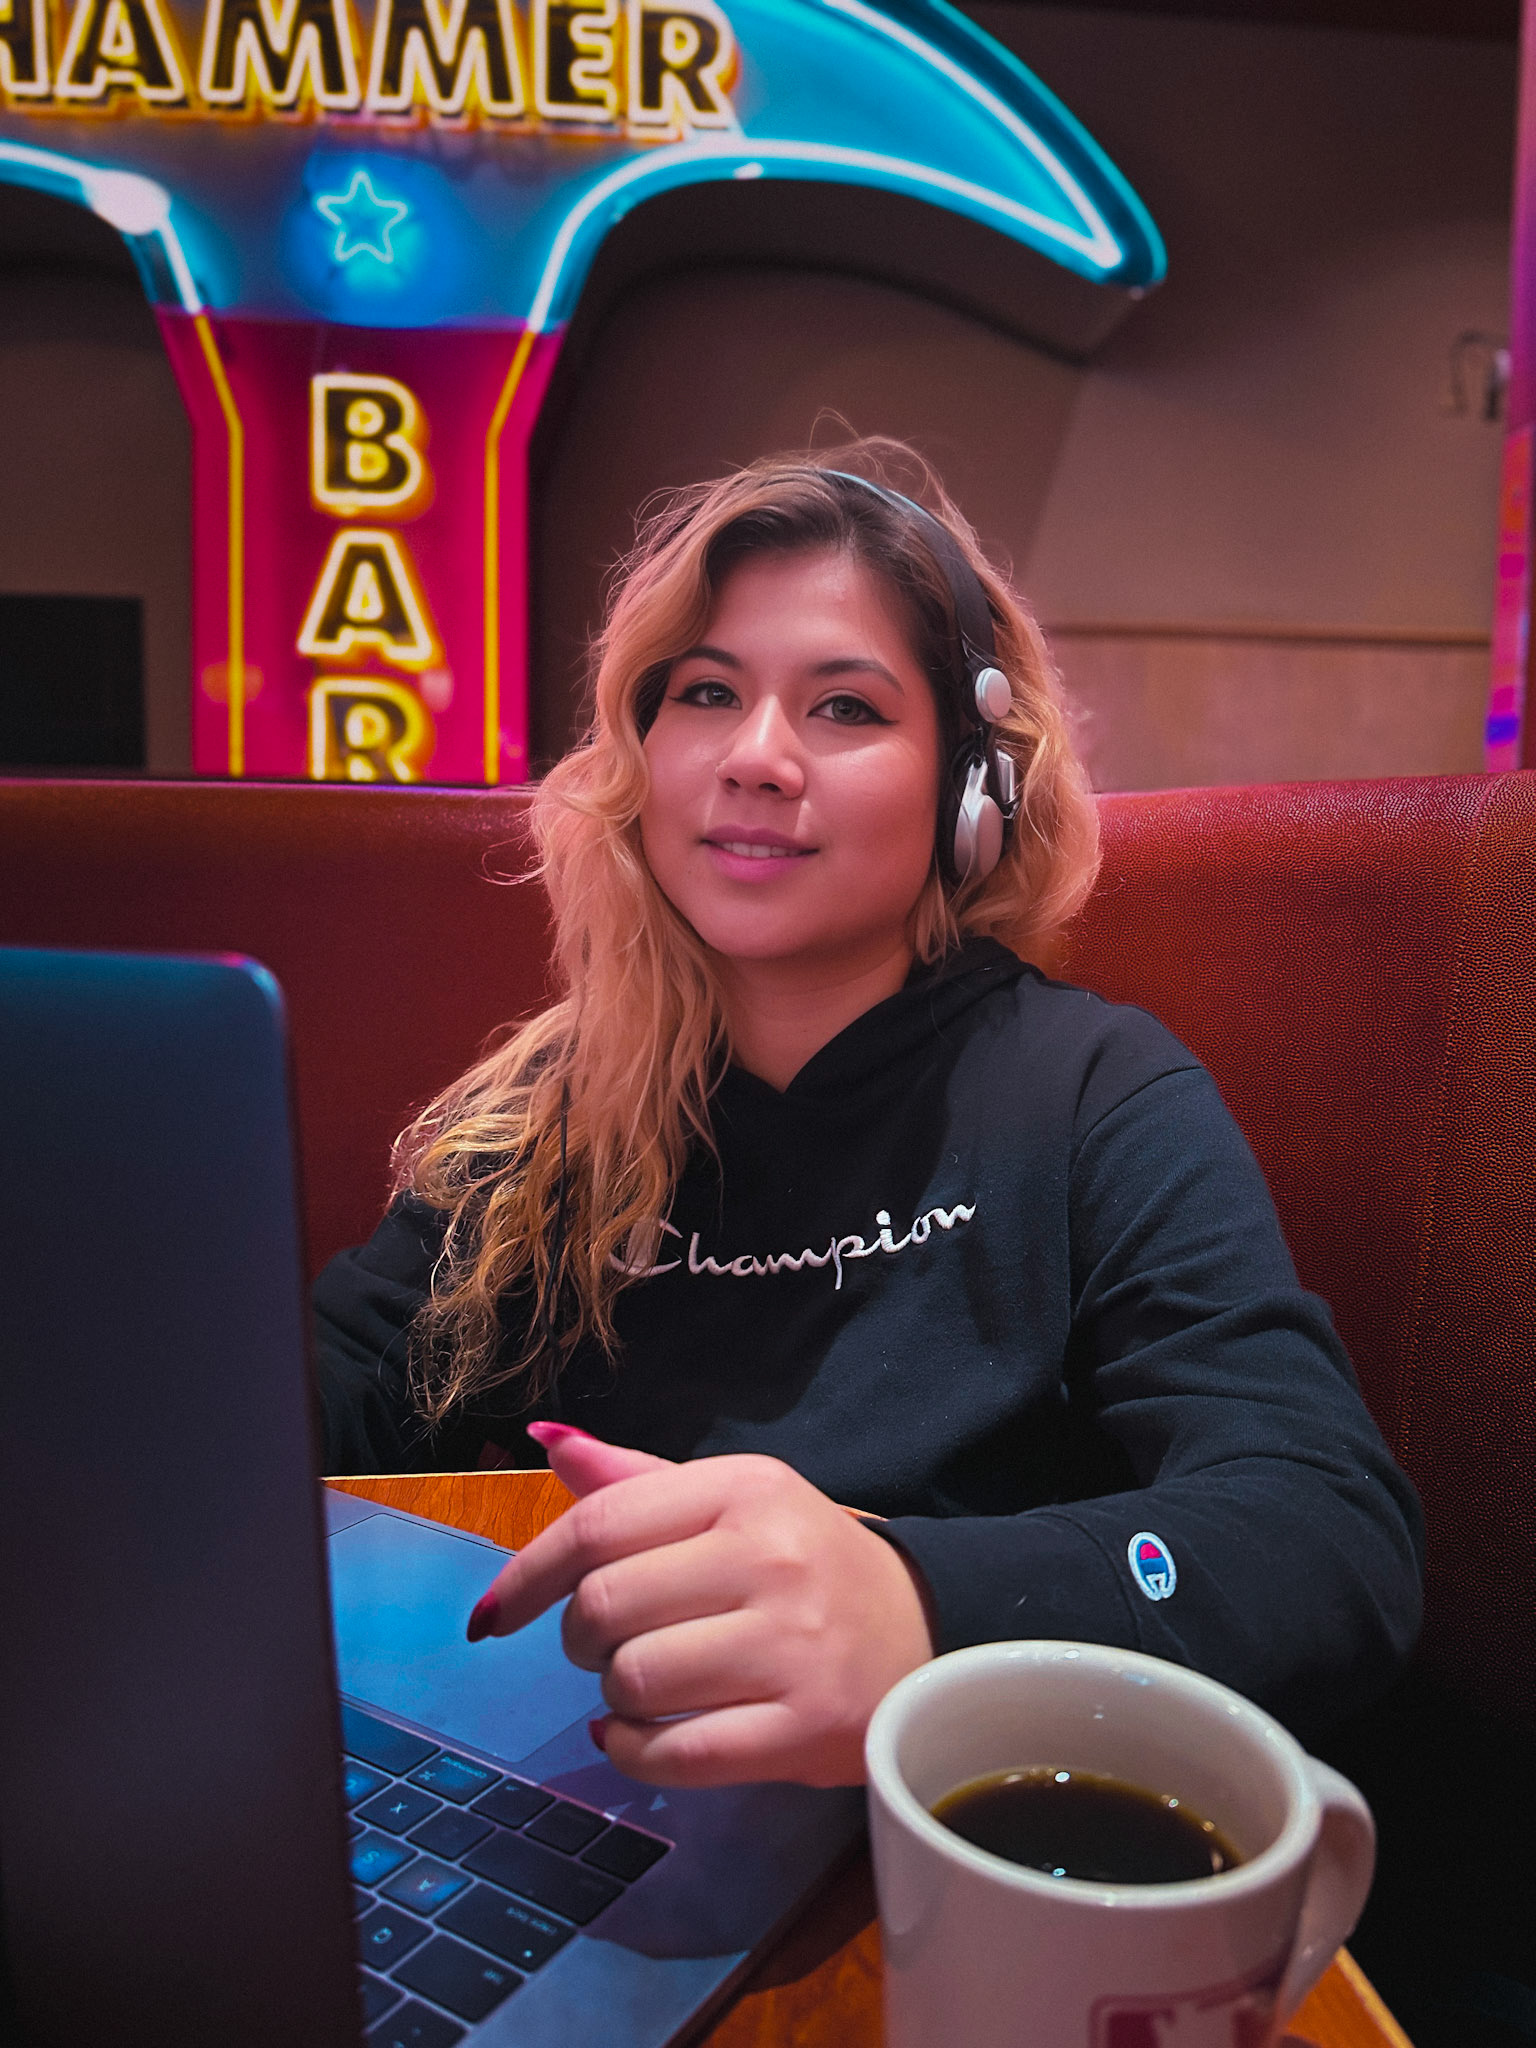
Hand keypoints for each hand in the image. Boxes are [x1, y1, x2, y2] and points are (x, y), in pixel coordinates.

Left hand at [465, 1424, 935, 1788]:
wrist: (924, 1631)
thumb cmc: (806, 1564)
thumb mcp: (732, 1502)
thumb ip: (636, 1480)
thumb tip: (545, 1438)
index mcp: (744, 1488)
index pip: (598, 1525)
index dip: (526, 1576)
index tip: (493, 1616)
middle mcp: (769, 1557)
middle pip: (603, 1608)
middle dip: (581, 1639)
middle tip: (608, 1645)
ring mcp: (791, 1646)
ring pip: (633, 1682)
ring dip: (614, 1696)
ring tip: (645, 1686)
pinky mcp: (805, 1729)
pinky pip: (674, 1754)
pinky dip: (633, 1752)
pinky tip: (639, 1736)